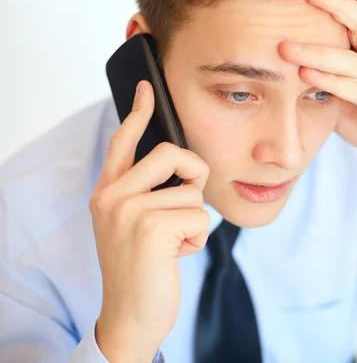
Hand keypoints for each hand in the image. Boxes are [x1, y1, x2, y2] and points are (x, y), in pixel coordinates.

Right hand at [89, 81, 210, 361]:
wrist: (131, 315)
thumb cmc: (144, 269)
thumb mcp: (137, 225)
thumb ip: (150, 193)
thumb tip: (185, 168)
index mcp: (109, 192)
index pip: (123, 142)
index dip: (138, 113)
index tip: (148, 88)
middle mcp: (112, 196)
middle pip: (172, 153)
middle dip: (195, 175)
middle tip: (188, 203)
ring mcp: (128, 210)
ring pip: (192, 192)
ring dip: (194, 222)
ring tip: (173, 243)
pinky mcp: (150, 227)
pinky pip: (199, 216)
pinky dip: (198, 238)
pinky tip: (175, 255)